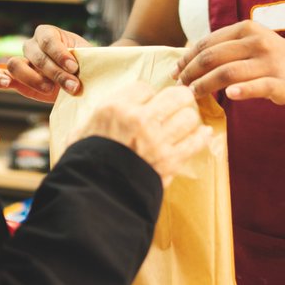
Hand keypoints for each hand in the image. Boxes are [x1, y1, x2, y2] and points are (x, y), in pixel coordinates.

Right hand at [0, 24, 89, 102]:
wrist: (80, 82)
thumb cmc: (85, 66)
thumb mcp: (89, 57)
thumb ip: (89, 56)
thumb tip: (100, 58)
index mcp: (48, 34)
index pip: (48, 39)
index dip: (60, 53)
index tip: (74, 67)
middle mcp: (33, 46)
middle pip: (36, 56)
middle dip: (56, 73)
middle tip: (73, 86)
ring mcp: (23, 62)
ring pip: (16, 64)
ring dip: (33, 78)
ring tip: (50, 89)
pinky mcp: (17, 80)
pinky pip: (1, 76)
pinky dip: (0, 79)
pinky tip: (6, 84)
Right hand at [78, 82, 212, 186]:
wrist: (94, 196)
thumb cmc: (85, 163)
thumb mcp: (82, 130)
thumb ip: (100, 115)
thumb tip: (113, 107)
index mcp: (115, 108)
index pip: (145, 87)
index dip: (148, 95)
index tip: (148, 103)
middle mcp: (139, 120)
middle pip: (176, 95)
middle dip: (179, 98)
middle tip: (177, 104)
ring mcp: (157, 141)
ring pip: (189, 116)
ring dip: (188, 118)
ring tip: (184, 121)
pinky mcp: (169, 161)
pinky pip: (195, 142)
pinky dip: (202, 136)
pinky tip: (203, 133)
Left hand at [173, 20, 284, 103]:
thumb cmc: (267, 56)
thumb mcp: (247, 41)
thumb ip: (222, 46)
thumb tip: (184, 60)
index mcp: (245, 28)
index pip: (207, 43)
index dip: (187, 58)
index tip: (174, 72)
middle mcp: (257, 42)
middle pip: (214, 57)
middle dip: (192, 72)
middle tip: (179, 86)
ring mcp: (270, 62)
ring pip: (230, 73)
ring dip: (206, 84)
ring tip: (193, 94)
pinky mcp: (282, 83)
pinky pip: (259, 86)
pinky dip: (243, 90)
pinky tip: (229, 95)